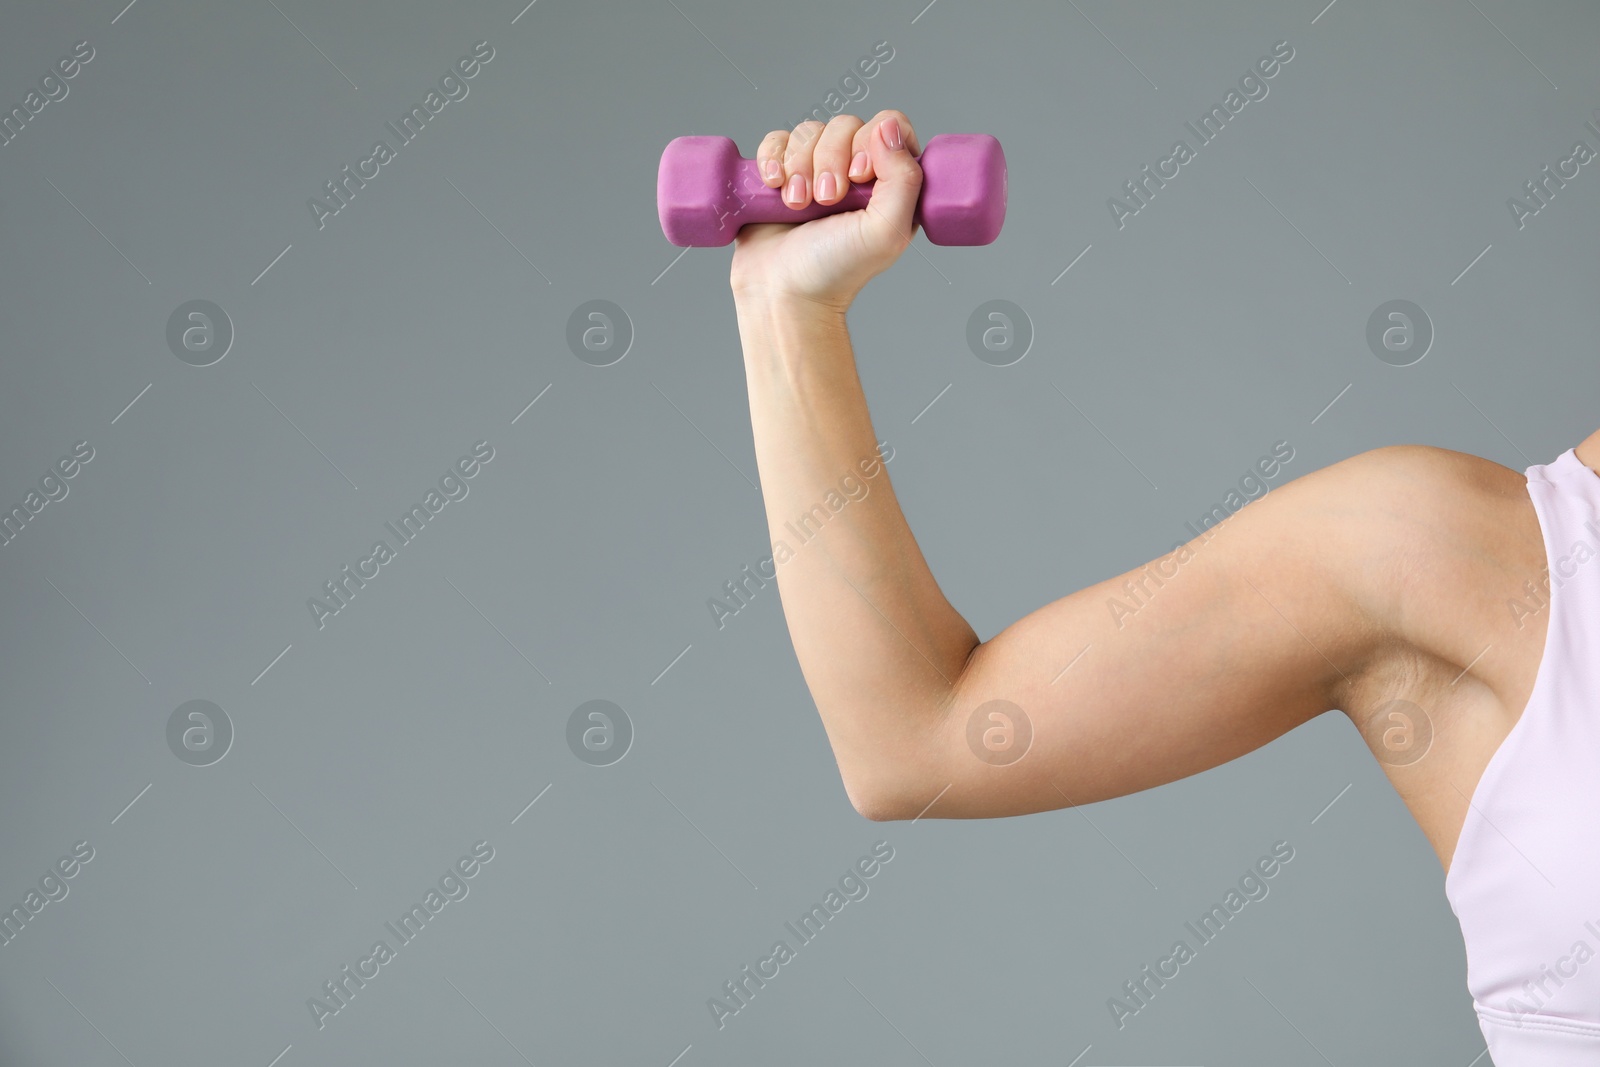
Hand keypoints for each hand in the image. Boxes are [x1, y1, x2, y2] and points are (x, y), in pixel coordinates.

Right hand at [729, 110, 923, 312]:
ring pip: (809, 131)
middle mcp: (853, 173)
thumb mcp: (886, 231)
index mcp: (889, 183)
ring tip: (797, 206)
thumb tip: (889, 126)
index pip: (889, 125)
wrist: (783, 293)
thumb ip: (904, 179)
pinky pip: (776, 140)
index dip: (872, 140)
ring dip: (800, 166)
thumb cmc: (837, 271)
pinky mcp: (780, 174)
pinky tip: (774, 186)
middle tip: (826, 201)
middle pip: (845, 125)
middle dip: (830, 160)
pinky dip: (773, 158)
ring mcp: (815, 171)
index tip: (858, 177)